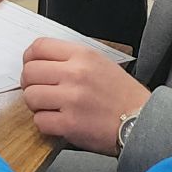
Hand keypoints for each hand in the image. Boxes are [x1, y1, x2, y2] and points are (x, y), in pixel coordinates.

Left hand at [18, 38, 148, 155]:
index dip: (29, 58)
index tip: (32, 67)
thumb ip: (72, 59)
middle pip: (29, 72)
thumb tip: (40, 61)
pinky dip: (45, 124)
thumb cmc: (123, 96)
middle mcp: (76, 74)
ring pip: (30, 96)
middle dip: (30, 84)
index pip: (39, 46)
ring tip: (50, 108)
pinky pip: (39, 121)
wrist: (143, 122)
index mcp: (83, 55)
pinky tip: (58, 122)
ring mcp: (72, 99)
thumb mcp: (101, 64)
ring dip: (36, 105)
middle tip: (40, 91)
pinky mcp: (70, 123)